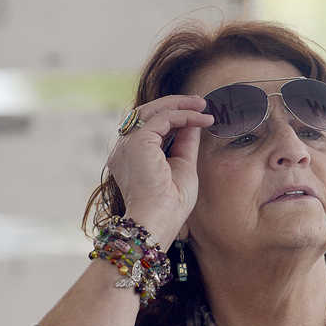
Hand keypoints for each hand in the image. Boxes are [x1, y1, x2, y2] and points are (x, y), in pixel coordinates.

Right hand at [106, 94, 214, 246]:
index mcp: (130, 157)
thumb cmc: (170, 206)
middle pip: (146, 114)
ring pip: (152, 111)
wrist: (158, 222)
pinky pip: (163, 118)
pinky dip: (184, 115)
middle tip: (200, 103)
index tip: (196, 116)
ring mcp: (127, 145)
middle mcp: (123, 149)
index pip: (148, 127)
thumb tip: (193, 122)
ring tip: (202, 106)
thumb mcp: (182, 167)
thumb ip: (185, 143)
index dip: (172, 118)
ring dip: (179, 105)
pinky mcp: (138, 142)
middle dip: (174, 105)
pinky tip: (201, 119)